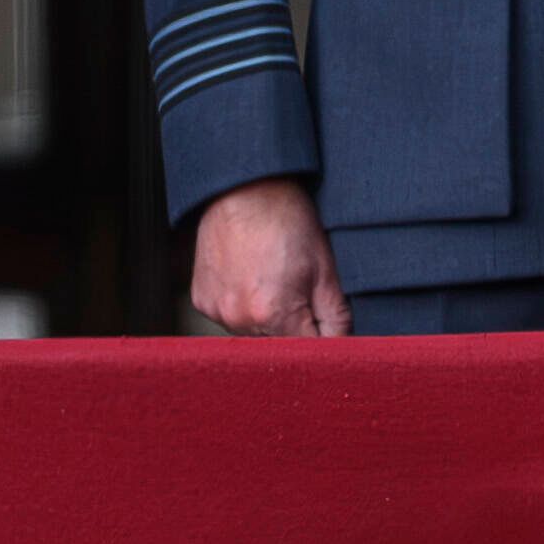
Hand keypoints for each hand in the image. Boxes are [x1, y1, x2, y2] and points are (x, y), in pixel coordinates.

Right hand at [192, 177, 350, 335]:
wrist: (245, 191)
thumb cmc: (288, 222)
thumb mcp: (325, 269)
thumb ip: (336, 315)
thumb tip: (342, 345)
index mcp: (273, 313)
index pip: (306, 352)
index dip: (323, 341)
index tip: (330, 327)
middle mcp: (238, 319)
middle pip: (278, 345)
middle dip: (297, 328)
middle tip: (303, 291)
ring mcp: (215, 311)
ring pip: (254, 333)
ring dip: (270, 319)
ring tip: (277, 280)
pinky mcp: (201, 301)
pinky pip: (230, 317)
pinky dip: (246, 306)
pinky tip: (255, 279)